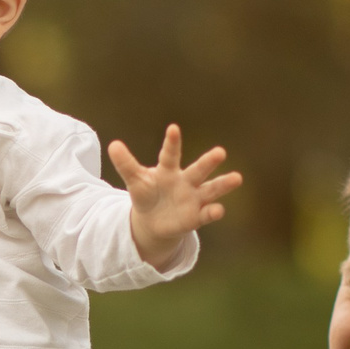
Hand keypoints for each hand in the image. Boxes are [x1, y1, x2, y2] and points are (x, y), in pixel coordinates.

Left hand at [111, 125, 241, 266]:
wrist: (153, 220)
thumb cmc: (146, 194)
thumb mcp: (135, 181)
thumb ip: (126, 164)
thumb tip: (113, 145)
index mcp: (169, 170)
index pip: (170, 154)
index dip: (172, 142)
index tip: (173, 128)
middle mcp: (186, 181)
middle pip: (199, 170)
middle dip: (209, 161)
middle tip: (220, 152)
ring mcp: (193, 198)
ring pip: (211, 190)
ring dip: (223, 184)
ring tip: (236, 178)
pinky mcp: (196, 216)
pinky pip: (207, 213)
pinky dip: (213, 212)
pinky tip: (218, 210)